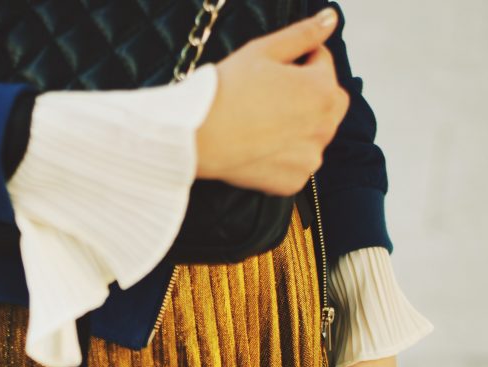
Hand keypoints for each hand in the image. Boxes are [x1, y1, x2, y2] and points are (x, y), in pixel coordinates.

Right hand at [194, 7, 349, 194]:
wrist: (199, 135)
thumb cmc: (228, 90)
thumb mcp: (265, 50)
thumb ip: (304, 34)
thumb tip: (331, 19)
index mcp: (324, 91)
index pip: (323, 63)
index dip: (298, 60)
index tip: (271, 70)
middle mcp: (325, 128)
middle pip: (329, 102)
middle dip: (310, 94)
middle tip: (272, 96)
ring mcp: (310, 159)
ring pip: (314, 135)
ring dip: (299, 126)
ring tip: (264, 122)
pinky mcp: (293, 182)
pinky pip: (297, 164)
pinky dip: (285, 156)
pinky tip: (260, 146)